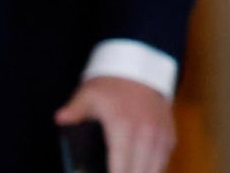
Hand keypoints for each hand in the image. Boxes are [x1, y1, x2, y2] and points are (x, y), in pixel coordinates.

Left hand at [55, 76, 174, 172]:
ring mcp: (161, 135)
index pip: (120, 167)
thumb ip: (74, 110)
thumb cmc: (112, 85)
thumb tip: (60, 118)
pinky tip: (141, 169)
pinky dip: (153, 169)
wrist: (141, 68)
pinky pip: (164, 161)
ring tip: (127, 171)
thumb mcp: (89, 94)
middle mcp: (146, 133)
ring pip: (156, 170)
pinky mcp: (169, 135)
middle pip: (139, 172)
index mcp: (124, 127)